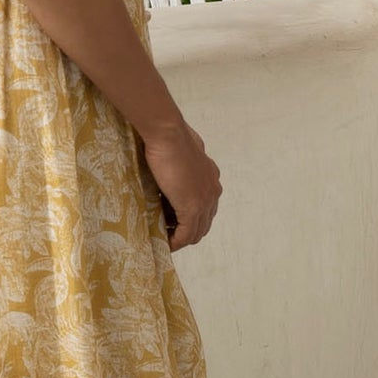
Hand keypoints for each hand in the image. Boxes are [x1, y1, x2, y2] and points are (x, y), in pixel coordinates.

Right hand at [140, 117, 221, 249]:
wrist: (168, 133)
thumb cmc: (169, 136)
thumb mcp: (180, 151)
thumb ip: (182, 162)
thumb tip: (172, 159)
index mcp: (211, 176)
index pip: (205, 207)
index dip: (190, 218)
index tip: (171, 221)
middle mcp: (213, 190)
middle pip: (204, 223)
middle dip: (186, 231)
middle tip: (166, 233)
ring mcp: (205, 200)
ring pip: (197, 231)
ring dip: (181, 238)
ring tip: (164, 239)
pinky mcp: (193, 208)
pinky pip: (186, 234)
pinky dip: (176, 242)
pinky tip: (165, 243)